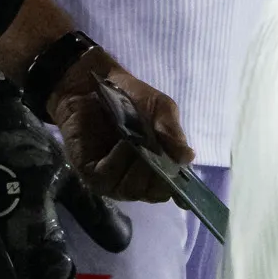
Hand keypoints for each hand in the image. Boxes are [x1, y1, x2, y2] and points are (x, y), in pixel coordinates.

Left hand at [48, 51, 190, 201]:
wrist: (94, 84)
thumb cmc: (132, 98)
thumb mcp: (161, 109)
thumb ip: (173, 133)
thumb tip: (188, 157)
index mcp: (157, 167)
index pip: (169, 189)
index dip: (176, 188)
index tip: (178, 179)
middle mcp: (136, 178)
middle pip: (153, 193)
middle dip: (157, 172)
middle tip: (154, 147)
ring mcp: (112, 178)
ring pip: (130, 190)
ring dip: (137, 167)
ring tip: (135, 141)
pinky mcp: (89, 172)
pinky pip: (106, 178)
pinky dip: (117, 161)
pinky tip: (122, 143)